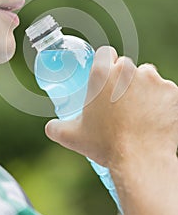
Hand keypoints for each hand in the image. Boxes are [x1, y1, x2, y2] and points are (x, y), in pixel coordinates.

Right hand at [45, 46, 177, 166]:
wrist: (141, 161)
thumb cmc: (106, 146)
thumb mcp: (73, 137)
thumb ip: (57, 128)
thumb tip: (50, 127)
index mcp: (102, 74)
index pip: (105, 53)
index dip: (106, 63)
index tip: (107, 77)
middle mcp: (128, 70)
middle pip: (127, 65)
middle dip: (124, 79)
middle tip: (121, 100)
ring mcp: (153, 79)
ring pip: (148, 75)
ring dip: (144, 86)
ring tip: (139, 110)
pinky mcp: (172, 91)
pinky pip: (166, 90)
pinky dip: (162, 99)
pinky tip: (156, 116)